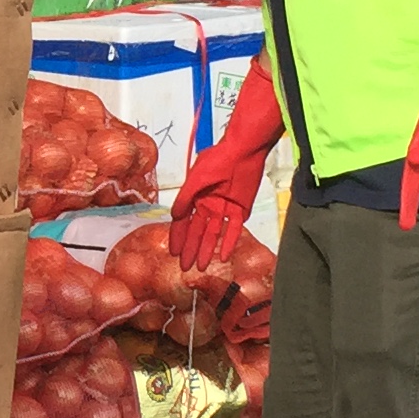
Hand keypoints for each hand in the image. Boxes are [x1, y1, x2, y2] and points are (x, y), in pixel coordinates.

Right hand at [169, 61, 285, 271]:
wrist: (244, 150)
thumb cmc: (218, 159)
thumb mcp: (197, 178)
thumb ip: (186, 198)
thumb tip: (174, 216)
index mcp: (195, 197)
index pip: (184, 222)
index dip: (178, 237)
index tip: (173, 253)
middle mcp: (209, 205)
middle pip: (198, 232)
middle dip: (191, 249)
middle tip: (185, 267)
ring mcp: (225, 208)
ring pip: (214, 234)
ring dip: (207, 249)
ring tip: (201, 267)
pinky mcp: (241, 209)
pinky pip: (234, 229)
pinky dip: (229, 242)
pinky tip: (224, 256)